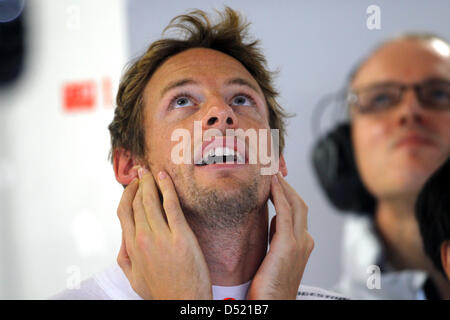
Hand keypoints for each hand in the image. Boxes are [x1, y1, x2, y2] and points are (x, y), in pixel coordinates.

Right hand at [116, 168, 211, 298]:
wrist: (182, 302)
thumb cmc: (161, 291)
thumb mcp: (133, 277)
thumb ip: (125, 256)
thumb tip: (123, 236)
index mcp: (131, 247)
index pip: (124, 211)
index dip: (127, 193)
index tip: (132, 184)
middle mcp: (143, 239)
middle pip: (137, 202)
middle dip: (139, 183)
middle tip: (142, 170)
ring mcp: (162, 236)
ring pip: (151, 200)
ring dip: (150, 182)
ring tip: (151, 171)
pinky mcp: (181, 235)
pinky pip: (171, 205)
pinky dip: (166, 188)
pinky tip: (165, 177)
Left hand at [247, 173, 313, 298]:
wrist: (272, 304)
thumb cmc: (269, 286)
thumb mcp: (275, 256)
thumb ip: (277, 237)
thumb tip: (273, 219)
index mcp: (303, 244)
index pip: (298, 211)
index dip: (287, 193)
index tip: (275, 181)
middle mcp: (305, 241)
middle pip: (300, 203)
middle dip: (287, 185)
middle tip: (273, 170)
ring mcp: (300, 242)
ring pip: (296, 204)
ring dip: (284, 185)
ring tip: (272, 172)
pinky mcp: (288, 245)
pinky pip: (285, 212)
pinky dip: (280, 195)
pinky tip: (272, 184)